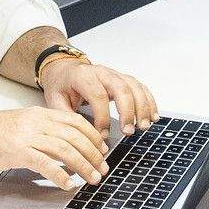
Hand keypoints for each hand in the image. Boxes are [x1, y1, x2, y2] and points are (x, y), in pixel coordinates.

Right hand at [0, 107, 107, 188]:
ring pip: (65, 149)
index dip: (93, 136)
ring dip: (83, 165)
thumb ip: (41, 132)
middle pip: (75, 135)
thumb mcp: (20, 125)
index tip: (102, 149)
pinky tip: (68, 184)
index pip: (75, 121)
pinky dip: (60, 175)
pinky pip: (46, 163)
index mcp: (39, 114)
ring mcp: (27, 136)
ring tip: (92, 178)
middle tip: (102, 168)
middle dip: (93, 154)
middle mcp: (36, 122)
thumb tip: (62, 148)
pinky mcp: (18, 151)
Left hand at [39, 54, 159, 134]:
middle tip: (128, 131)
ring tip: (144, 126)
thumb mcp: (55, 100)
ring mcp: (114, 74)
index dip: (102, 117)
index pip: (97, 95)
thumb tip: (79, 138)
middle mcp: (102, 72)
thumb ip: (66, 118)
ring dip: (142, 107)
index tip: (102, 135)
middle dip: (128, 111)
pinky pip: (140, 87)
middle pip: (121, 88)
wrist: (64, 69)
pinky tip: (153, 115)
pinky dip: (149, 101)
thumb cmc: (61, 85)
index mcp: (83, 76)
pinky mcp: (123, 79)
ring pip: (134, 87)